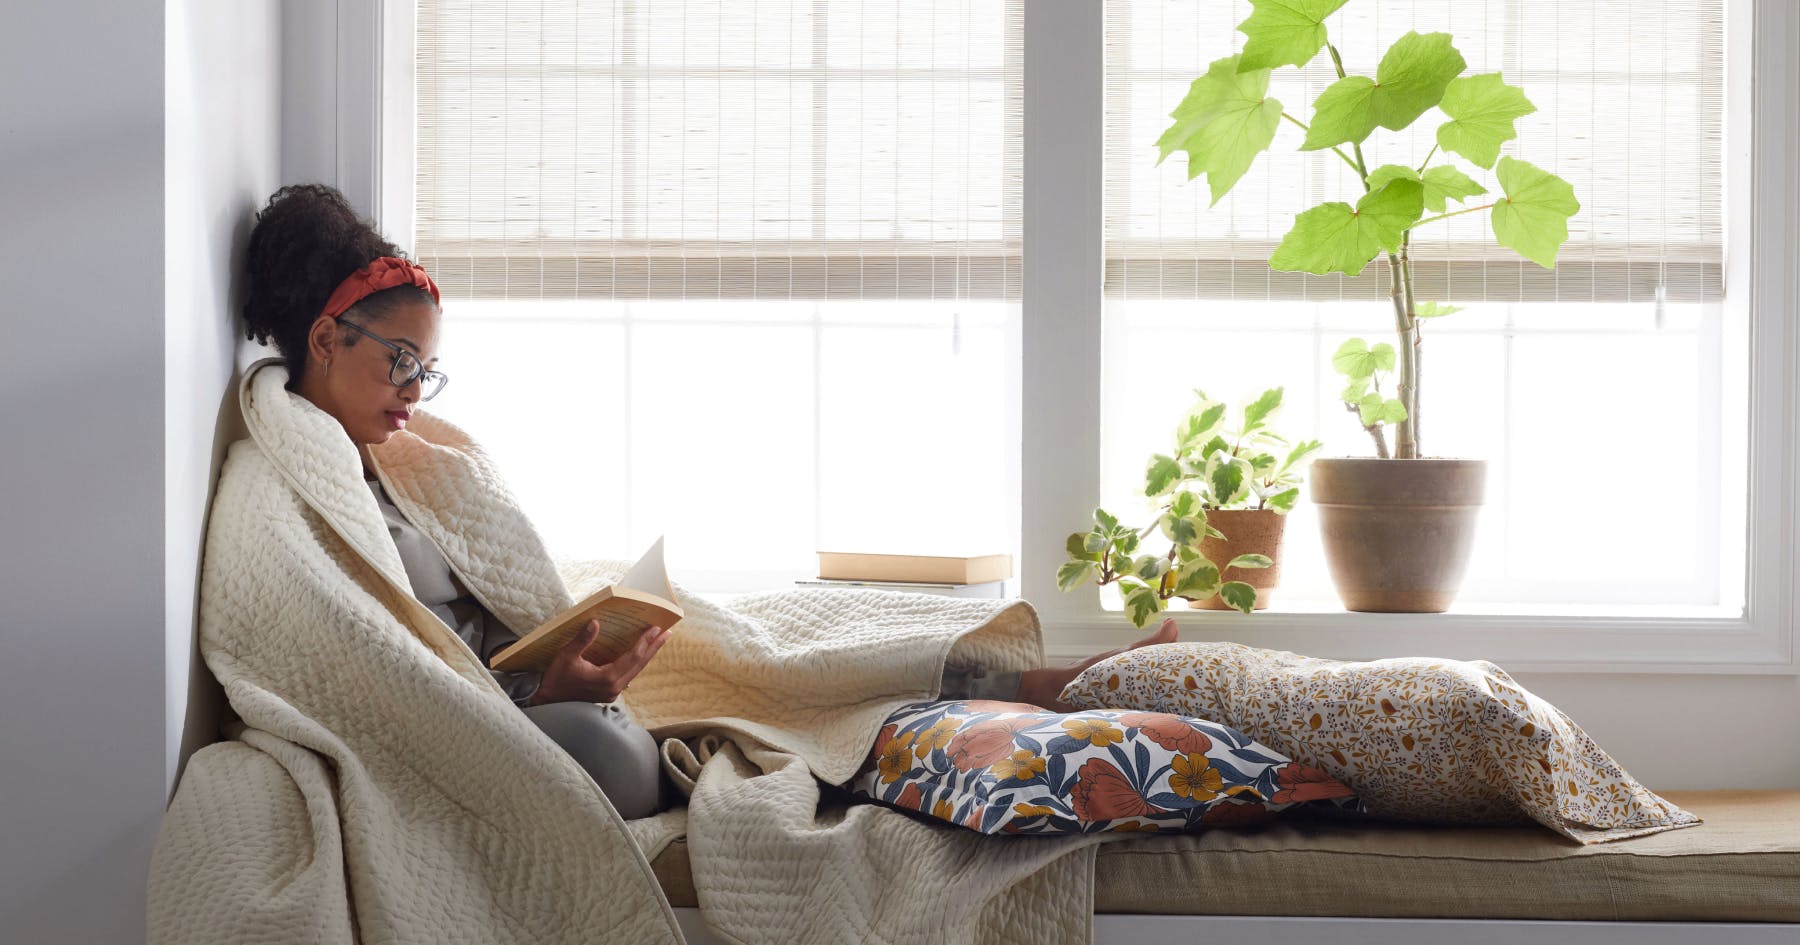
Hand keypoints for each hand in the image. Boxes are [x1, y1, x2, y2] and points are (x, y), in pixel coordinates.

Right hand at [529, 620, 669, 705]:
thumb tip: (595, 622)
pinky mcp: (609, 692)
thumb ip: (582, 639)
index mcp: (607, 678)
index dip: (645, 642)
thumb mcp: (566, 656)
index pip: (633, 657)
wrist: (549, 702)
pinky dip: (637, 662)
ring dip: (647, 655)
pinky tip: (640, 654)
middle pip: (639, 664)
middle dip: (653, 647)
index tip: (656, 629)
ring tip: (658, 641)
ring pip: (636, 671)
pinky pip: (628, 675)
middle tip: (667, 633)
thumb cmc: (556, 679)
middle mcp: (614, 687)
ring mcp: (613, 691)